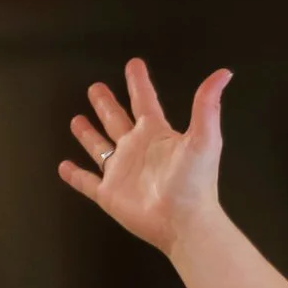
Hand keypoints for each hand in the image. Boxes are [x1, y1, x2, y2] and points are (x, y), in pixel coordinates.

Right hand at [57, 58, 232, 254]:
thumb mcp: (204, 139)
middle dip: (106, 104)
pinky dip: (75, 175)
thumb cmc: (195, 183)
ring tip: (76, 119)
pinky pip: (87, 182)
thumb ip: (207, 105)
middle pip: (117, 120)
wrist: (185, 222)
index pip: (145, 102)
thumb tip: (224, 74)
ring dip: (88, 134)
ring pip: (100, 147)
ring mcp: (122, 172)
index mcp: (157, 135)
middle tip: (96, 87)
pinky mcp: (109, 194)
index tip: (134, 64)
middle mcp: (137, 150)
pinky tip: (64, 166)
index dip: (139, 83)